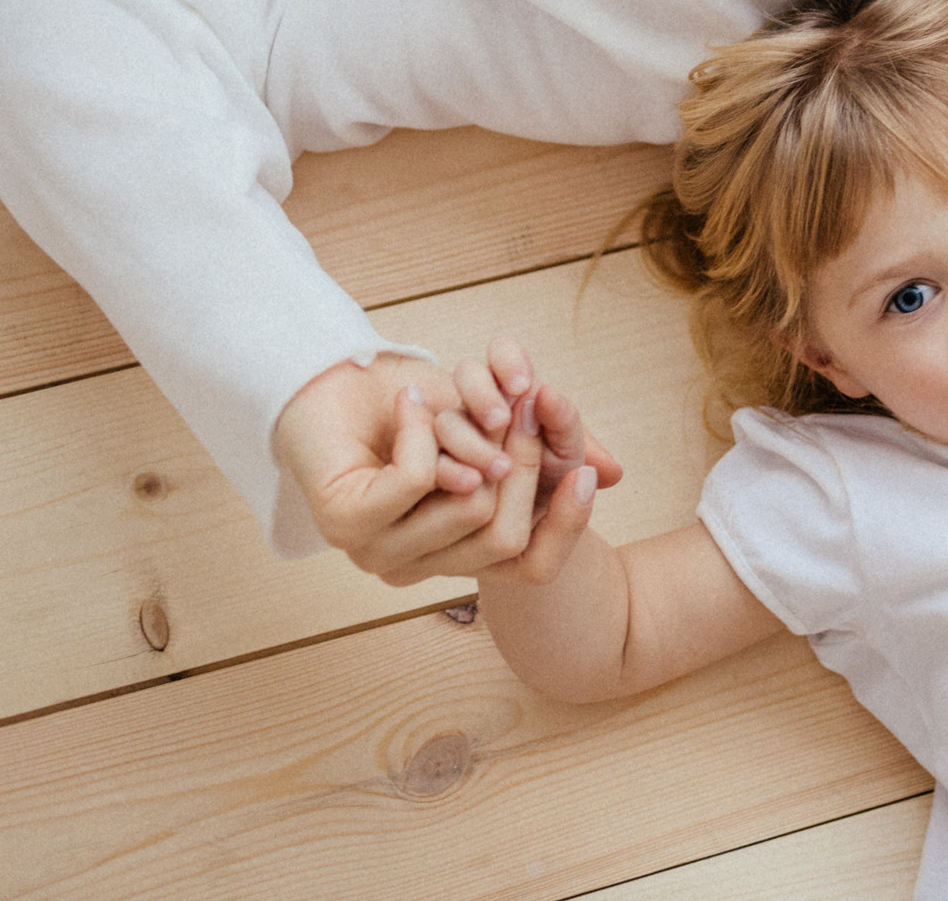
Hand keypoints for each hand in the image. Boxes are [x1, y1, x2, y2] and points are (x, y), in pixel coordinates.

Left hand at [272, 342, 622, 584]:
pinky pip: (418, 478)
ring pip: (469, 506)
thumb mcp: (497, 427)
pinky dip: (425, 431)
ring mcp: (376, 552)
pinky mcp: (346, 522)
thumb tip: (613, 474)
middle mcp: (416, 568)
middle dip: (525, 461)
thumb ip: (550, 452)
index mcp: (453, 555)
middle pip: (509, 534)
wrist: (333, 379)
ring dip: (469, 436)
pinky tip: (414, 404)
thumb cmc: (417, 406)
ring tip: (455, 397)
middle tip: (521, 403)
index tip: (586, 473)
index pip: (535, 567)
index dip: (568, 523)